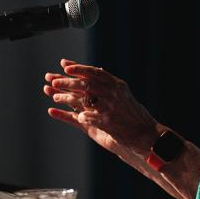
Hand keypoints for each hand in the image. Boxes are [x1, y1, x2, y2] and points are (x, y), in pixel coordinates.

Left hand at [43, 59, 158, 155]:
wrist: (145, 132)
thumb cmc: (132, 112)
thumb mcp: (123, 94)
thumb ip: (109, 84)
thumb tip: (96, 70)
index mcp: (117, 85)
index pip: (95, 72)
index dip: (79, 68)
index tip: (65, 66)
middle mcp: (114, 93)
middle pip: (86, 84)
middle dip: (68, 81)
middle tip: (53, 80)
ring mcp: (111, 107)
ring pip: (84, 99)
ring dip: (67, 98)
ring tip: (55, 97)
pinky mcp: (108, 122)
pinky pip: (88, 117)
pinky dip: (79, 115)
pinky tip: (72, 114)